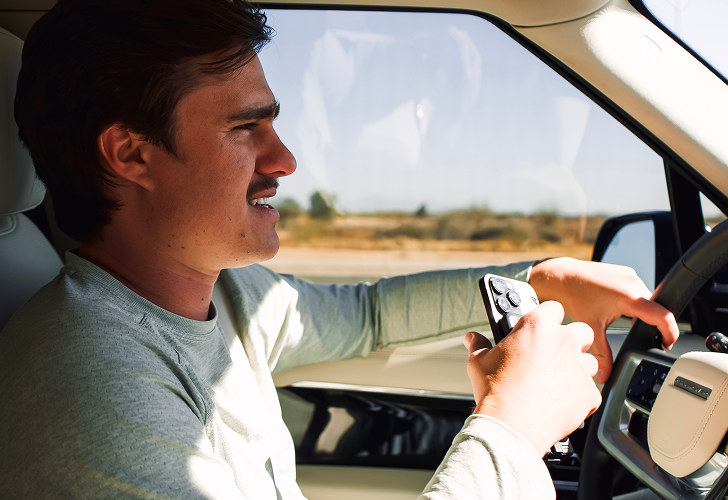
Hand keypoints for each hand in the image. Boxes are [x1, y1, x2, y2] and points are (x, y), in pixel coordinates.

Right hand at [465, 301, 600, 454]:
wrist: (511, 425)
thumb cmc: (495, 391)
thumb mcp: (479, 362)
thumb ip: (479, 345)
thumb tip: (472, 338)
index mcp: (537, 326)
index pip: (553, 308)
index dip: (549, 317)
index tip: (543, 327)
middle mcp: (563, 342)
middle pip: (581, 330)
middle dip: (572, 340)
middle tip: (555, 353)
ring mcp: (579, 367)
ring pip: (589, 361)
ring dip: (577, 368)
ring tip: (557, 382)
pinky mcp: (589, 393)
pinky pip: (591, 391)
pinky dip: (580, 396)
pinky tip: (561, 402)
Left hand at [529, 257, 679, 382]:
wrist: (561, 276)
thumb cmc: (574, 296)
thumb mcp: (591, 328)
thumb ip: (603, 355)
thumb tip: (606, 374)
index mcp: (629, 297)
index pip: (663, 316)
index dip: (671, 332)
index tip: (668, 344)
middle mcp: (633, 283)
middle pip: (656, 308)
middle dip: (655, 325)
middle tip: (651, 339)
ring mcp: (629, 276)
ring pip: (648, 299)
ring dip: (644, 314)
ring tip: (633, 326)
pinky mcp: (625, 273)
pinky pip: (638, 290)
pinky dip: (636, 303)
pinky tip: (623, 312)